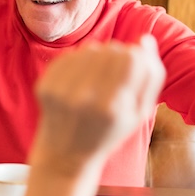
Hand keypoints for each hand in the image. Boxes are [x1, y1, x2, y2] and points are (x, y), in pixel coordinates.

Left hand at [31, 36, 165, 175]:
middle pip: (111, 50)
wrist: (65, 156)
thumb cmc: (107, 133)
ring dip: (99, 57)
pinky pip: (70, 56)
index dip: (135, 56)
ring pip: (90, 49)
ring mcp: (61, 92)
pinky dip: (79, 62)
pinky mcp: (45, 87)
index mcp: (111, 107)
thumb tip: (145, 39)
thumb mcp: (138, 114)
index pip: (131, 57)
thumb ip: (150, 76)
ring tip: (98, 78)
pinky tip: (81, 79)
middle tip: (114, 74)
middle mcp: (85, 98)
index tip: (132, 67)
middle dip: (118, 55)